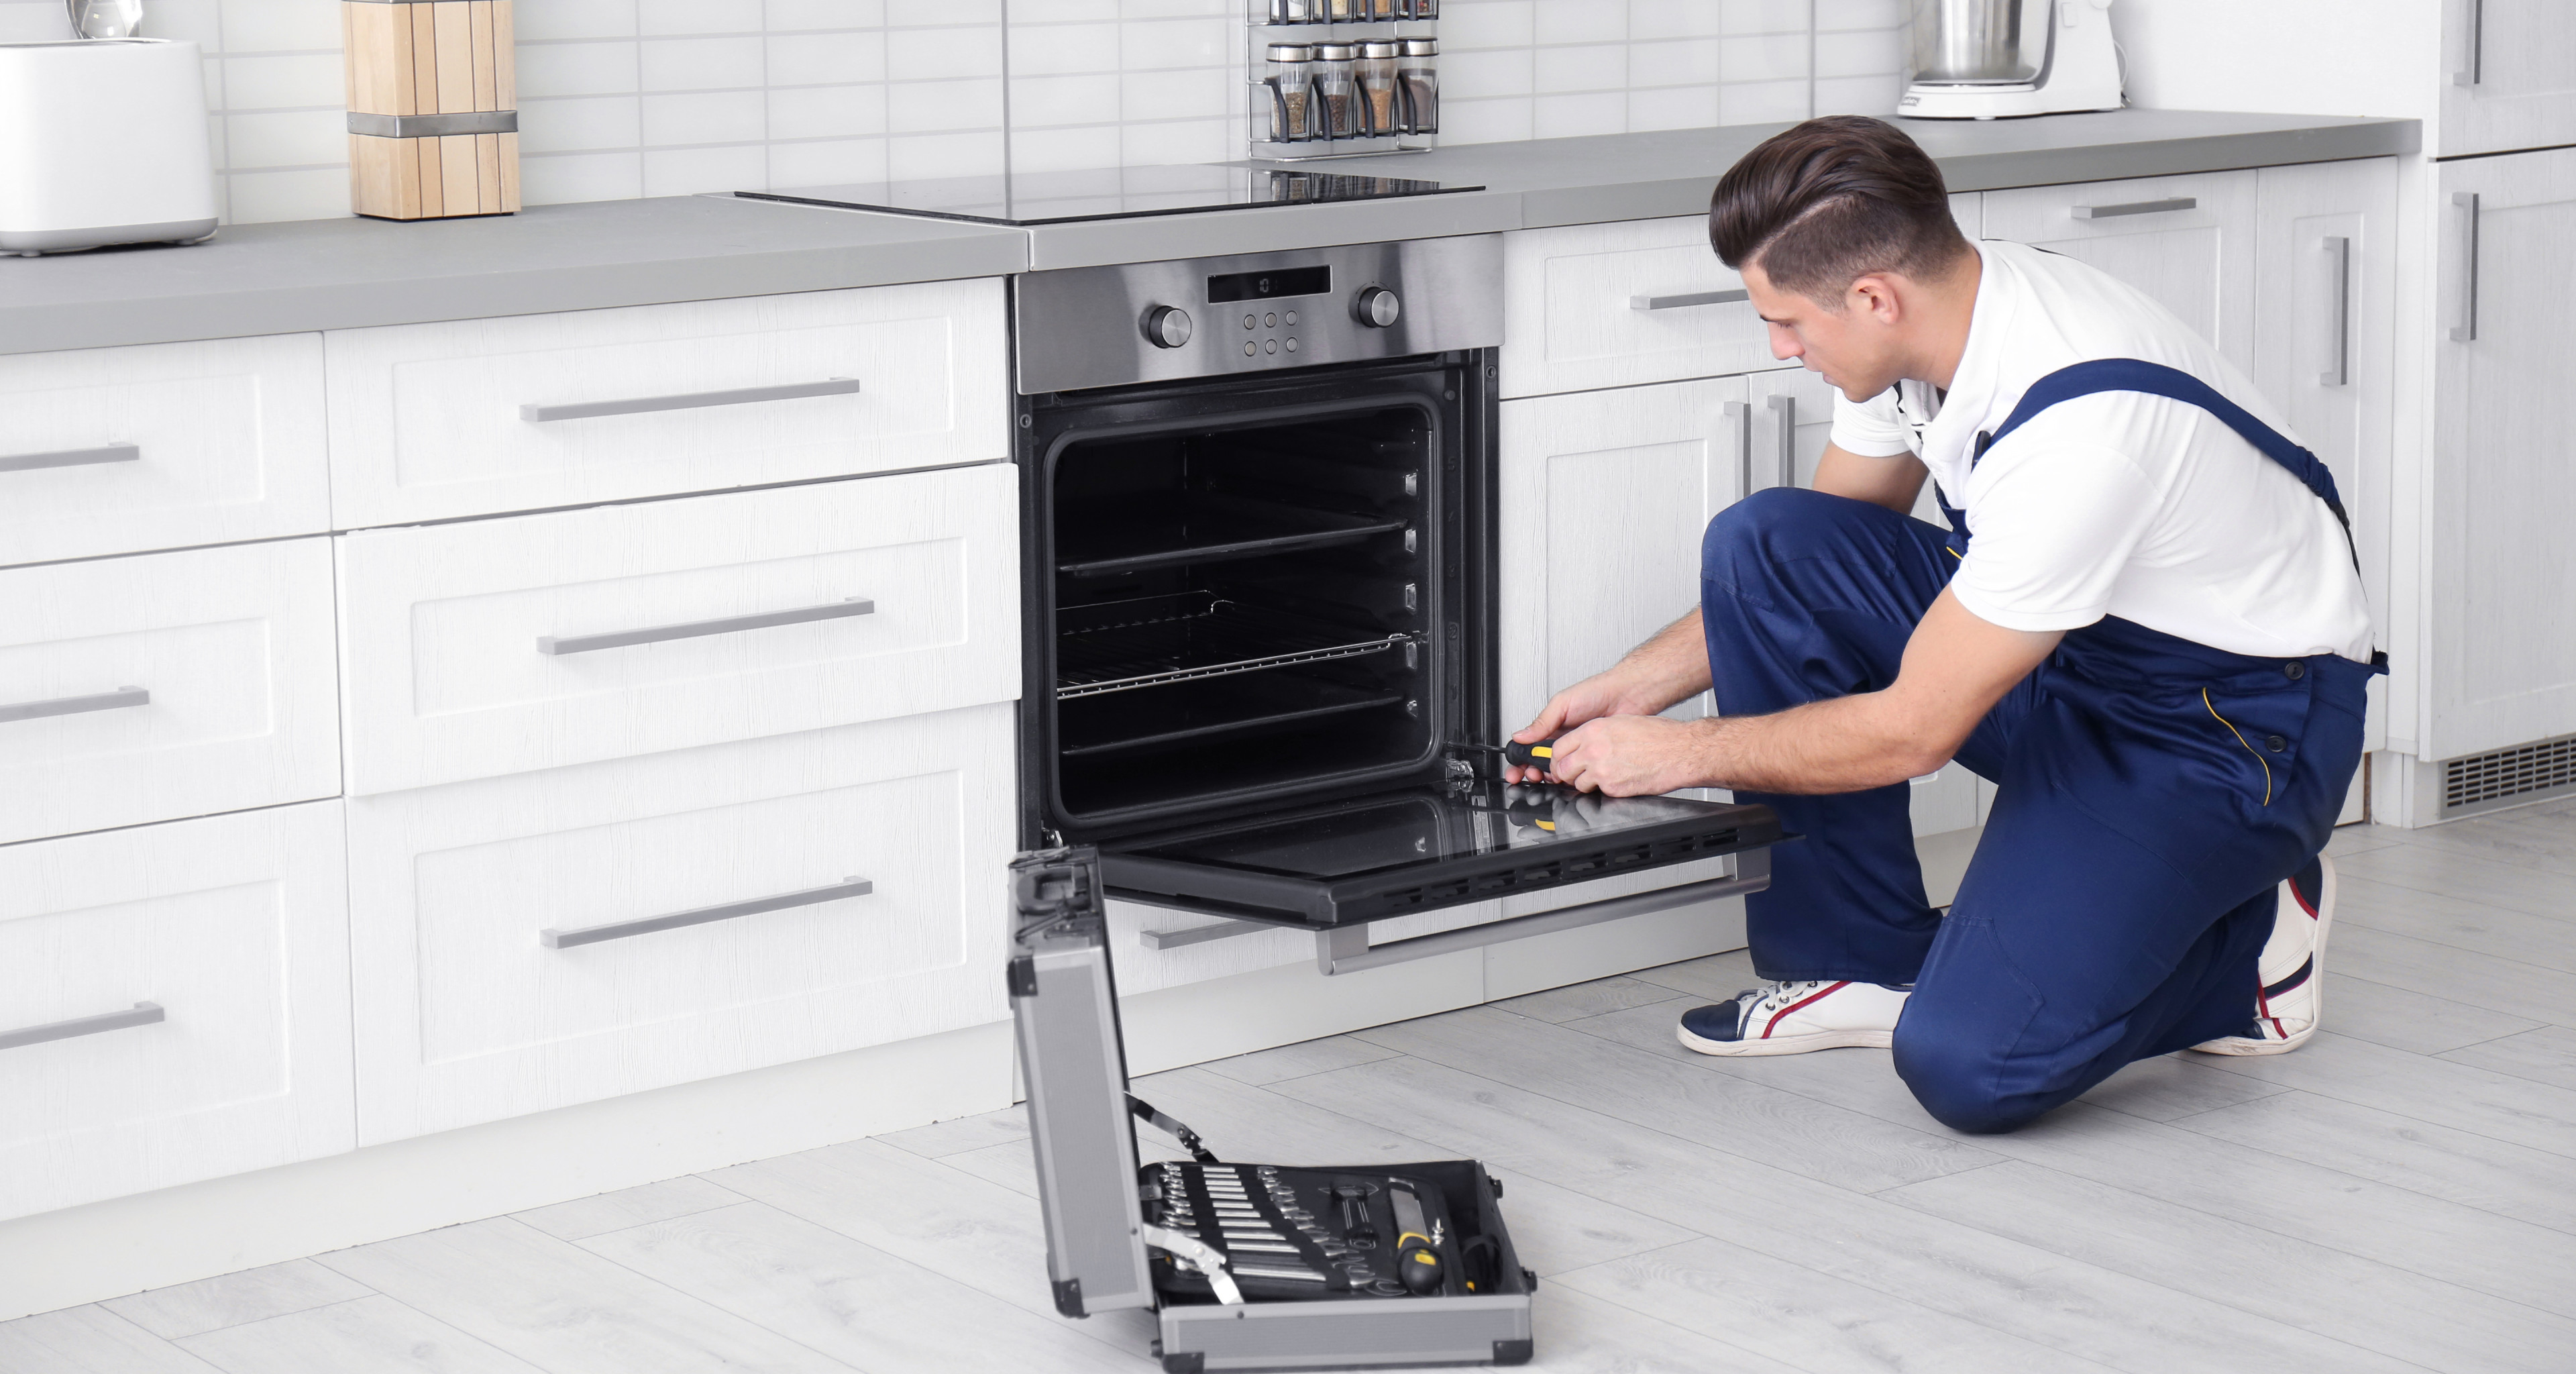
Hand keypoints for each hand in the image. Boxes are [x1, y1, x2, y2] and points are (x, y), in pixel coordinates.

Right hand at [1505, 672, 1668, 783]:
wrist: (1627, 696)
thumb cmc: (1597, 692)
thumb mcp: (1563, 704)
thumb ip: (1542, 722)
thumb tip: (1520, 735)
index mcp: (1552, 727)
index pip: (1530, 748)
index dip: (1521, 761)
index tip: (1517, 771)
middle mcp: (1564, 740)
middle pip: (1541, 763)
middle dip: (1533, 773)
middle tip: (1533, 776)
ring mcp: (1579, 750)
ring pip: (1560, 770)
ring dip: (1552, 777)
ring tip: (1551, 776)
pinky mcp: (1594, 758)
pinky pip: (1581, 771)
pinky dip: (1574, 777)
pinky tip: (1571, 777)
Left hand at [1546, 715, 1713, 796]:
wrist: (1679, 750)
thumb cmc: (1657, 735)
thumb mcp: (1620, 723)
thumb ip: (1596, 733)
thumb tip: (1582, 743)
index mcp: (1594, 730)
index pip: (1558, 747)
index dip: (1557, 757)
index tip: (1559, 761)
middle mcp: (1594, 749)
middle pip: (1561, 768)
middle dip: (1565, 773)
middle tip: (1573, 774)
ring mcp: (1602, 770)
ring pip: (1576, 782)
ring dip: (1584, 782)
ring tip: (1601, 776)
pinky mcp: (1612, 787)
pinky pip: (1597, 792)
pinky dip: (1603, 789)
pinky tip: (1618, 779)